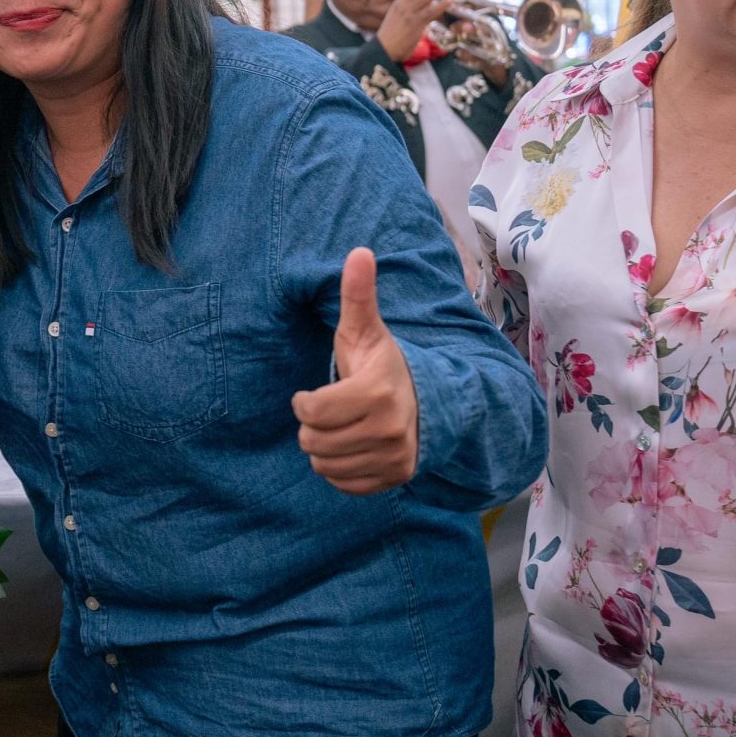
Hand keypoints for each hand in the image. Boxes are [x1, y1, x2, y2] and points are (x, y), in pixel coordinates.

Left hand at [292, 249, 419, 494]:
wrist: (431, 402)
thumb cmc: (386, 364)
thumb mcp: (367, 330)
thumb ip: (358, 295)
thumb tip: (359, 251)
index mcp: (376, 393)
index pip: (312, 412)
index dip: (304, 402)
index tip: (313, 394)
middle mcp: (389, 430)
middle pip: (313, 442)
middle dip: (312, 426)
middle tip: (328, 411)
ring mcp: (394, 458)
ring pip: (324, 465)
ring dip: (323, 448)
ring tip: (340, 428)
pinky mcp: (394, 479)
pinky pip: (343, 485)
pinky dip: (339, 470)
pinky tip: (351, 447)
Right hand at [372, 0, 450, 65]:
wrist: (382, 51)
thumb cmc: (391, 39)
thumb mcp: (398, 20)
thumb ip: (410, 12)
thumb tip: (424, 8)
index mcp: (400, 3)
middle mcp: (404, 5)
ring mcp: (409, 13)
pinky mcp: (414, 23)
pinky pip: (430, 11)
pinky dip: (441, 4)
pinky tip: (450, 0)